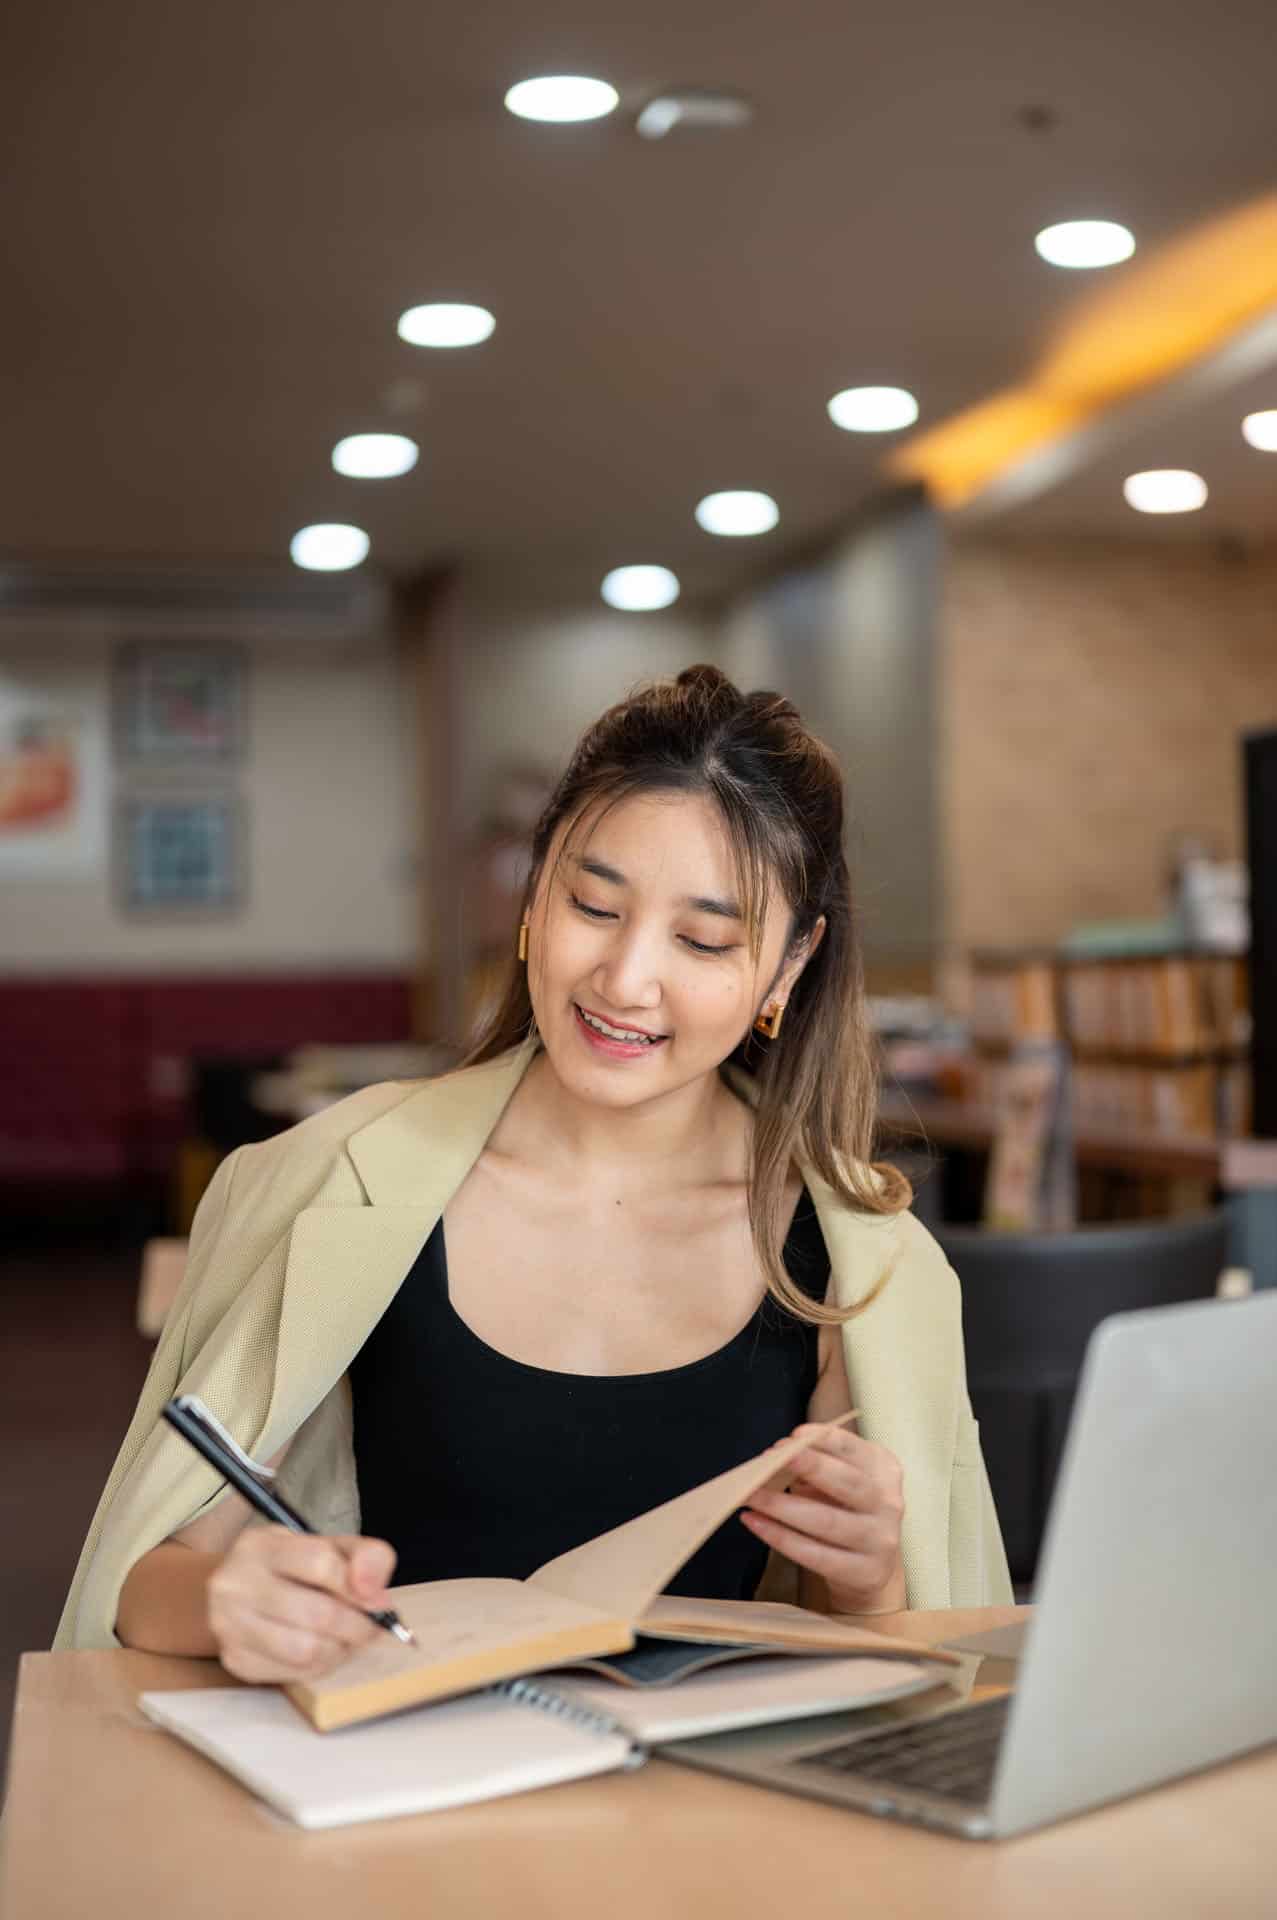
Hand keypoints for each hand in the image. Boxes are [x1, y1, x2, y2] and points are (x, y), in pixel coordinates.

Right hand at [206, 1526, 397, 1682]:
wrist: (237, 1590)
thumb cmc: (290, 1566)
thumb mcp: (325, 1544)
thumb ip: (363, 1557)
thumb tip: (377, 1597)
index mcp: (260, 1546)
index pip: (320, 1563)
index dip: (361, 1586)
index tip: (380, 1601)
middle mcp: (236, 1585)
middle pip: (317, 1614)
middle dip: (357, 1626)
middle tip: (372, 1627)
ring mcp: (230, 1626)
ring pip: (306, 1650)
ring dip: (340, 1649)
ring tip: (346, 1638)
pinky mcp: (235, 1660)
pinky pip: (294, 1673)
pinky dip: (320, 1665)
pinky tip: (322, 1649)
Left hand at [741, 1423, 905, 1613]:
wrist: (871, 1567)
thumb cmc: (846, 1510)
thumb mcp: (841, 1480)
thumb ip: (816, 1466)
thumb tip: (774, 1458)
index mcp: (883, 1469)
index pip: (854, 1448)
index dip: (824, 1440)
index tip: (793, 1436)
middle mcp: (888, 1503)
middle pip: (847, 1483)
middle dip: (810, 1468)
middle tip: (770, 1460)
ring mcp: (879, 1540)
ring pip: (827, 1521)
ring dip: (782, 1506)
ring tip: (749, 1495)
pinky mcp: (864, 1572)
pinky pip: (816, 1555)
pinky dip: (780, 1537)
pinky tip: (756, 1522)